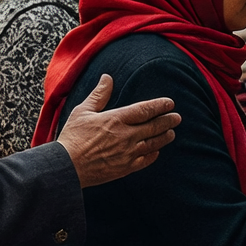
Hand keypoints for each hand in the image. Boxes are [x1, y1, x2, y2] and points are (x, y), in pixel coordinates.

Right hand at [53, 74, 179, 186]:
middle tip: (177, 117)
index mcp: (116, 119)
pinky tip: (156, 151)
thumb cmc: (73, 136)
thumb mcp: (83, 111)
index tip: (170, 103)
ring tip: (171, 133)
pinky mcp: (125, 168)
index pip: (144, 110)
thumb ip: (99, 94)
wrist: (67, 166)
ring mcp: (128, 153)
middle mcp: (126, 136)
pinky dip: (153, 154)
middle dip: (167, 121)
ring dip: (164, 137)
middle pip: (153, 127)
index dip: (159, 105)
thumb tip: (107, 77)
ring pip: (153, 144)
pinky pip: (145, 160)